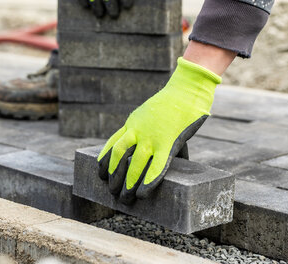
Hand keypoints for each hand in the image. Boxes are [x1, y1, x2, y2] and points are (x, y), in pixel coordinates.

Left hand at [97, 57, 221, 203]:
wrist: (186, 90)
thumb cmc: (173, 103)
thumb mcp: (150, 114)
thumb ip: (149, 131)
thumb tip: (157, 150)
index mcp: (132, 123)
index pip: (112, 144)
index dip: (105, 161)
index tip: (100, 174)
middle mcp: (137, 130)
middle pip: (119, 156)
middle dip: (114, 176)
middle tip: (112, 192)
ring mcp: (151, 136)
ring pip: (133, 163)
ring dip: (127, 182)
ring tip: (125, 198)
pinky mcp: (168, 141)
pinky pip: (156, 165)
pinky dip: (149, 180)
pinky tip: (143, 193)